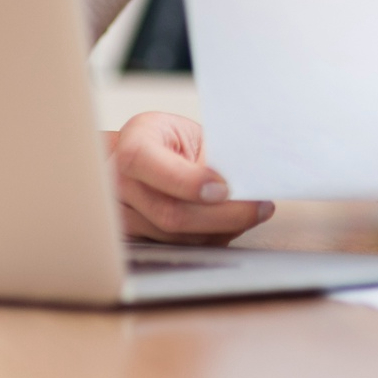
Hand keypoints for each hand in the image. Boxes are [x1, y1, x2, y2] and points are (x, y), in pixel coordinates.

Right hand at [106, 111, 273, 244]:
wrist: (137, 157)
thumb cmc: (168, 141)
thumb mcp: (188, 132)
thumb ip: (209, 154)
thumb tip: (246, 181)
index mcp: (133, 142)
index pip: (146, 163)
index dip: (187, 181)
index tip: (224, 189)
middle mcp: (117, 181)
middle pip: (169, 212)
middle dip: (222, 215)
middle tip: (259, 208)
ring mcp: (120, 215)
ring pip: (177, 236)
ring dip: (221, 229)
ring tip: (249, 213)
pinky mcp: (134, 239)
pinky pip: (179, 246)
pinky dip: (209, 237)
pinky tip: (227, 225)